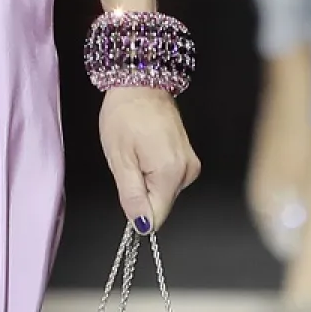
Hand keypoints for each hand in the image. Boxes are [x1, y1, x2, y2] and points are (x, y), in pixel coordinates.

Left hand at [99, 87, 200, 233]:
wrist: (141, 86)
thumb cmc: (126, 115)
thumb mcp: (119, 160)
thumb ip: (131, 196)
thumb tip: (141, 225)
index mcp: (171, 173)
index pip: (156, 216)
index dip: (137, 211)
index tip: (127, 191)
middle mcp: (187, 171)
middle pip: (160, 204)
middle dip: (141, 192)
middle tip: (129, 164)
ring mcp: (190, 164)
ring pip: (164, 192)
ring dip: (146, 181)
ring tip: (137, 154)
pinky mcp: (188, 159)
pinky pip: (168, 179)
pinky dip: (154, 172)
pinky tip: (146, 152)